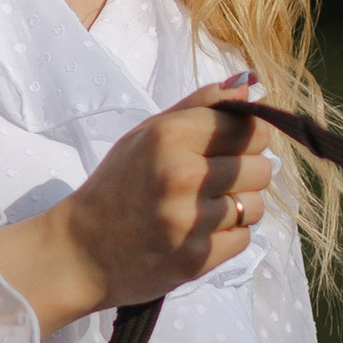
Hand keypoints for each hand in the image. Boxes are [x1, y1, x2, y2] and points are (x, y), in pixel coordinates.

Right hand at [0, 85, 273, 335]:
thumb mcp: (147, 134)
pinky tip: (199, 233)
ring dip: (239, 208)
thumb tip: (250, 85)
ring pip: (256, 207)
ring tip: (206, 209)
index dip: (247, 138)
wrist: (80, 252)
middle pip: (262, 169)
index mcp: (170, 136)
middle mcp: (183, 175)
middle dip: (246, 174)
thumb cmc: (117, 186)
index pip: (250, 128)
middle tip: (215, 182)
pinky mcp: (196, 258)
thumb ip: (199, 106)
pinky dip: (227, 238)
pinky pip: (243, 240)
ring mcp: (190, 220)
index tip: (231, 148)